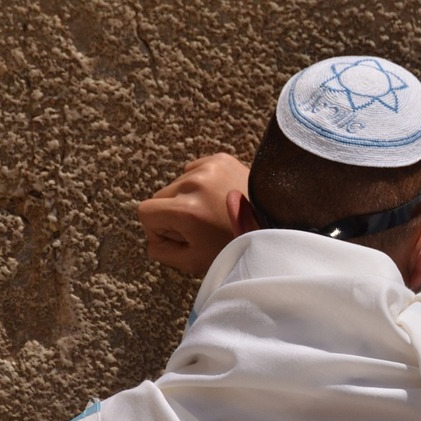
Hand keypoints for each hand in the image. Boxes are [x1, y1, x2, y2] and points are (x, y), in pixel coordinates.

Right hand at [137, 153, 250, 275]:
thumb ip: (163, 252)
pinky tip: (219, 199)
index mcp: (186, 210)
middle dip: (173, 214)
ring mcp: (208, 167)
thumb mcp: (195, 262)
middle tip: (201, 229)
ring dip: (188, 199)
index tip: (179, 238)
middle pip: (160, 196)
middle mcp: (194, 183)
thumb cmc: (236, 248)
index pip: (145, 212)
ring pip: (177, 184)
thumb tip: (152, 238)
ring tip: (213, 214)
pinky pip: (194, 170)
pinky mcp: (220, 158)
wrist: (275, 227)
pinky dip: (201, 185)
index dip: (157, 230)